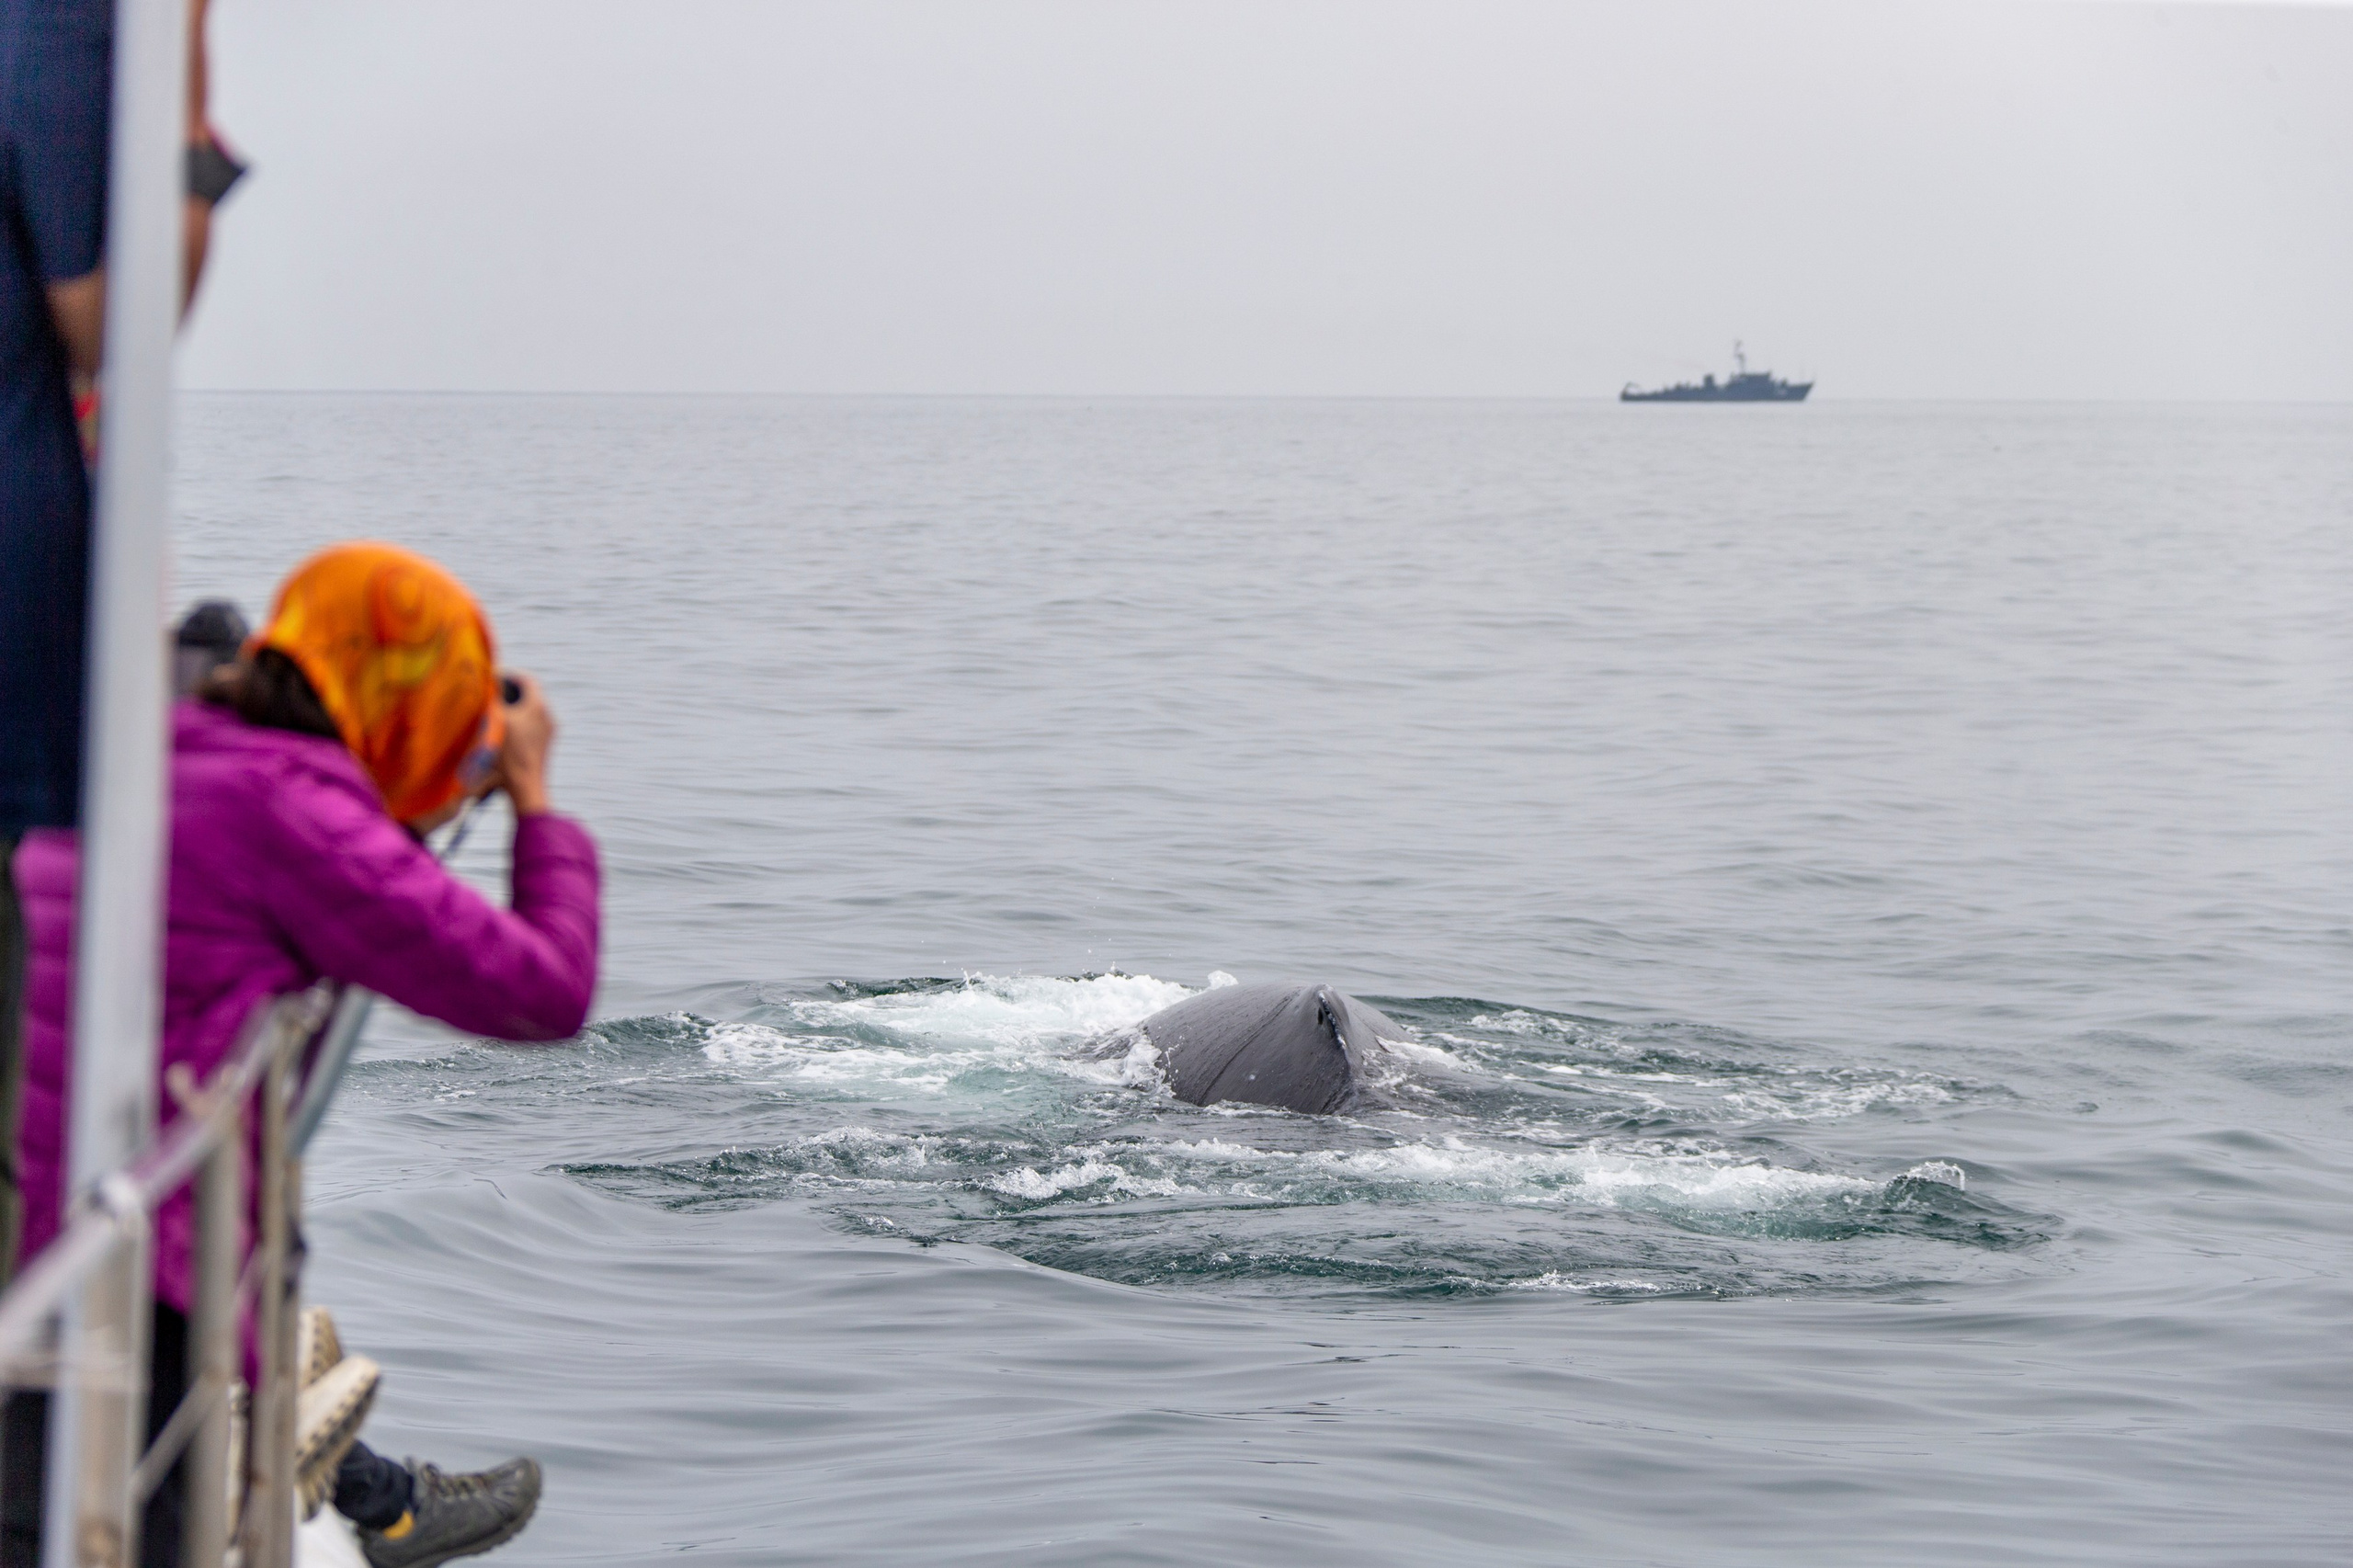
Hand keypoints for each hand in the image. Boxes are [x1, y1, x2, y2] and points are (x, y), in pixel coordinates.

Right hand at [494, 670, 555, 815]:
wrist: (525, 785)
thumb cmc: (509, 752)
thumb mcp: (495, 720)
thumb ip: (491, 699)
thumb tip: (484, 683)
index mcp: (538, 705)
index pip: (527, 679)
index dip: (510, 675)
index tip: (494, 677)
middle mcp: (548, 716)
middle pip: (529, 695)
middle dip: (510, 692)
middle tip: (492, 694)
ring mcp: (548, 732)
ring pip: (530, 711)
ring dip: (514, 708)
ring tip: (494, 713)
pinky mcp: (544, 745)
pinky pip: (531, 726)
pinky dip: (518, 723)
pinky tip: (502, 731)